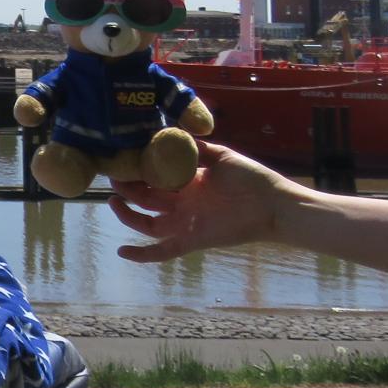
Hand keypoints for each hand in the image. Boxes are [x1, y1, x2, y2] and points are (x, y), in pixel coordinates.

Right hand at [108, 141, 299, 262]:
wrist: (275, 204)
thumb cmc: (252, 179)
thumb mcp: (222, 156)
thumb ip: (198, 148)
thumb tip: (173, 132)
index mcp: (186, 182)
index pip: (153, 177)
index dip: (135, 170)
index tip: (119, 159)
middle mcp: (181, 203)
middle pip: (144, 199)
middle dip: (126, 189)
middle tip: (112, 177)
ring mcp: (185, 222)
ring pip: (146, 223)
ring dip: (127, 215)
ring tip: (113, 201)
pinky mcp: (192, 240)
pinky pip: (163, 250)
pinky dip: (143, 254)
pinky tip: (122, 251)